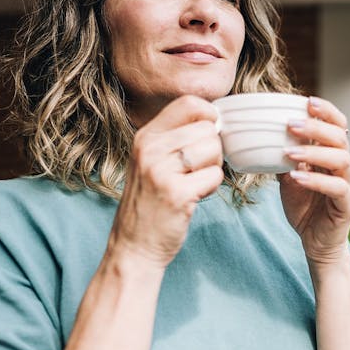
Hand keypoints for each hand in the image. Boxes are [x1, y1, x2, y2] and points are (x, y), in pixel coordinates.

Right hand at [108, 95, 223, 267]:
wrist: (133, 246)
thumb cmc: (150, 203)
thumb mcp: (151, 161)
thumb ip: (175, 138)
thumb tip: (215, 119)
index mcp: (145, 136)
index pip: (189, 103)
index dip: (209, 115)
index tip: (209, 135)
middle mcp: (150, 149)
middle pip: (207, 129)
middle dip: (212, 150)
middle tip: (195, 171)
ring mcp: (161, 171)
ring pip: (213, 150)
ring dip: (212, 169)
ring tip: (192, 184)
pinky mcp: (176, 194)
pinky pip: (214, 177)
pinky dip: (211, 189)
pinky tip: (193, 197)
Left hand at [278, 97, 349, 264]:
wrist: (314, 241)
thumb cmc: (305, 207)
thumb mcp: (289, 177)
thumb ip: (283, 158)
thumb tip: (261, 137)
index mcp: (331, 155)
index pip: (337, 125)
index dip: (326, 111)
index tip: (308, 101)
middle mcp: (343, 167)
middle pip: (339, 138)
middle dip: (316, 127)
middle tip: (291, 124)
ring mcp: (348, 185)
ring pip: (341, 160)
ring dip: (314, 152)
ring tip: (289, 151)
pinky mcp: (347, 205)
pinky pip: (337, 188)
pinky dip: (317, 181)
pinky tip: (297, 177)